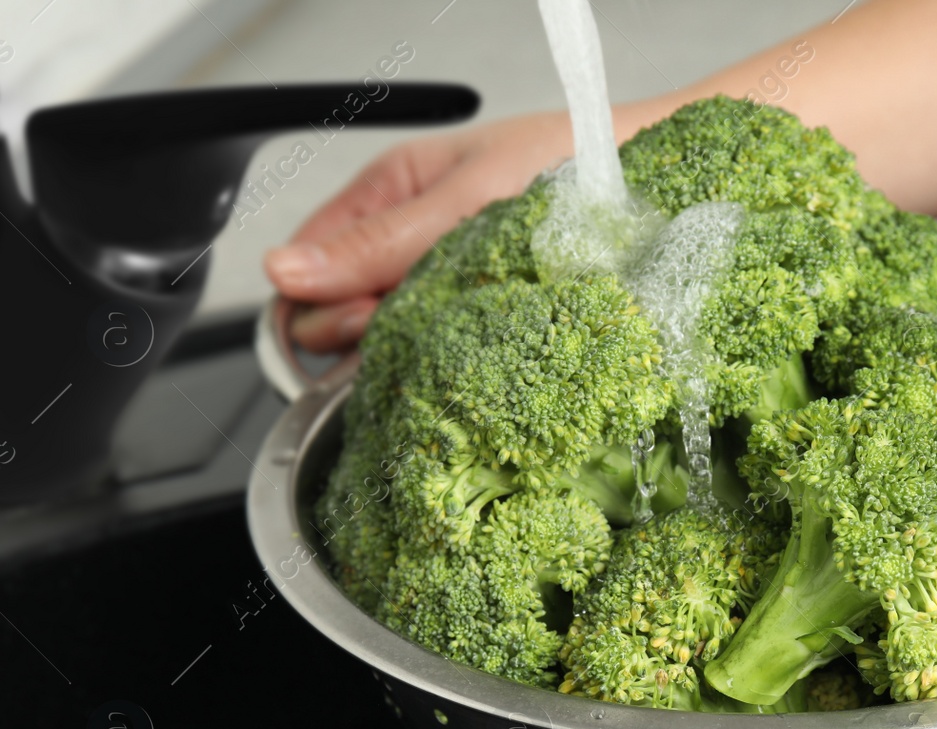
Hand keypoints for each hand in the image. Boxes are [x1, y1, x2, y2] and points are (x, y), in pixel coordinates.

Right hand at [263, 111, 573, 352]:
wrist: (654, 182)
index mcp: (388, 194)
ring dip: (409, 345)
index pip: (305, 268)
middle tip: (419, 322)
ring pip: (389, 336)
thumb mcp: (464, 197)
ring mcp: (443, 281)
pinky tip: (480, 352)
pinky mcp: (481, 315)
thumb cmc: (569, 165)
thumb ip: (378, 242)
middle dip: (365, 330)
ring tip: (461, 331)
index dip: (318, 307)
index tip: (362, 321)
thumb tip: (283, 272)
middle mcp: (408, 243)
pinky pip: (439, 348)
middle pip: (339, 312)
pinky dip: (447, 356)